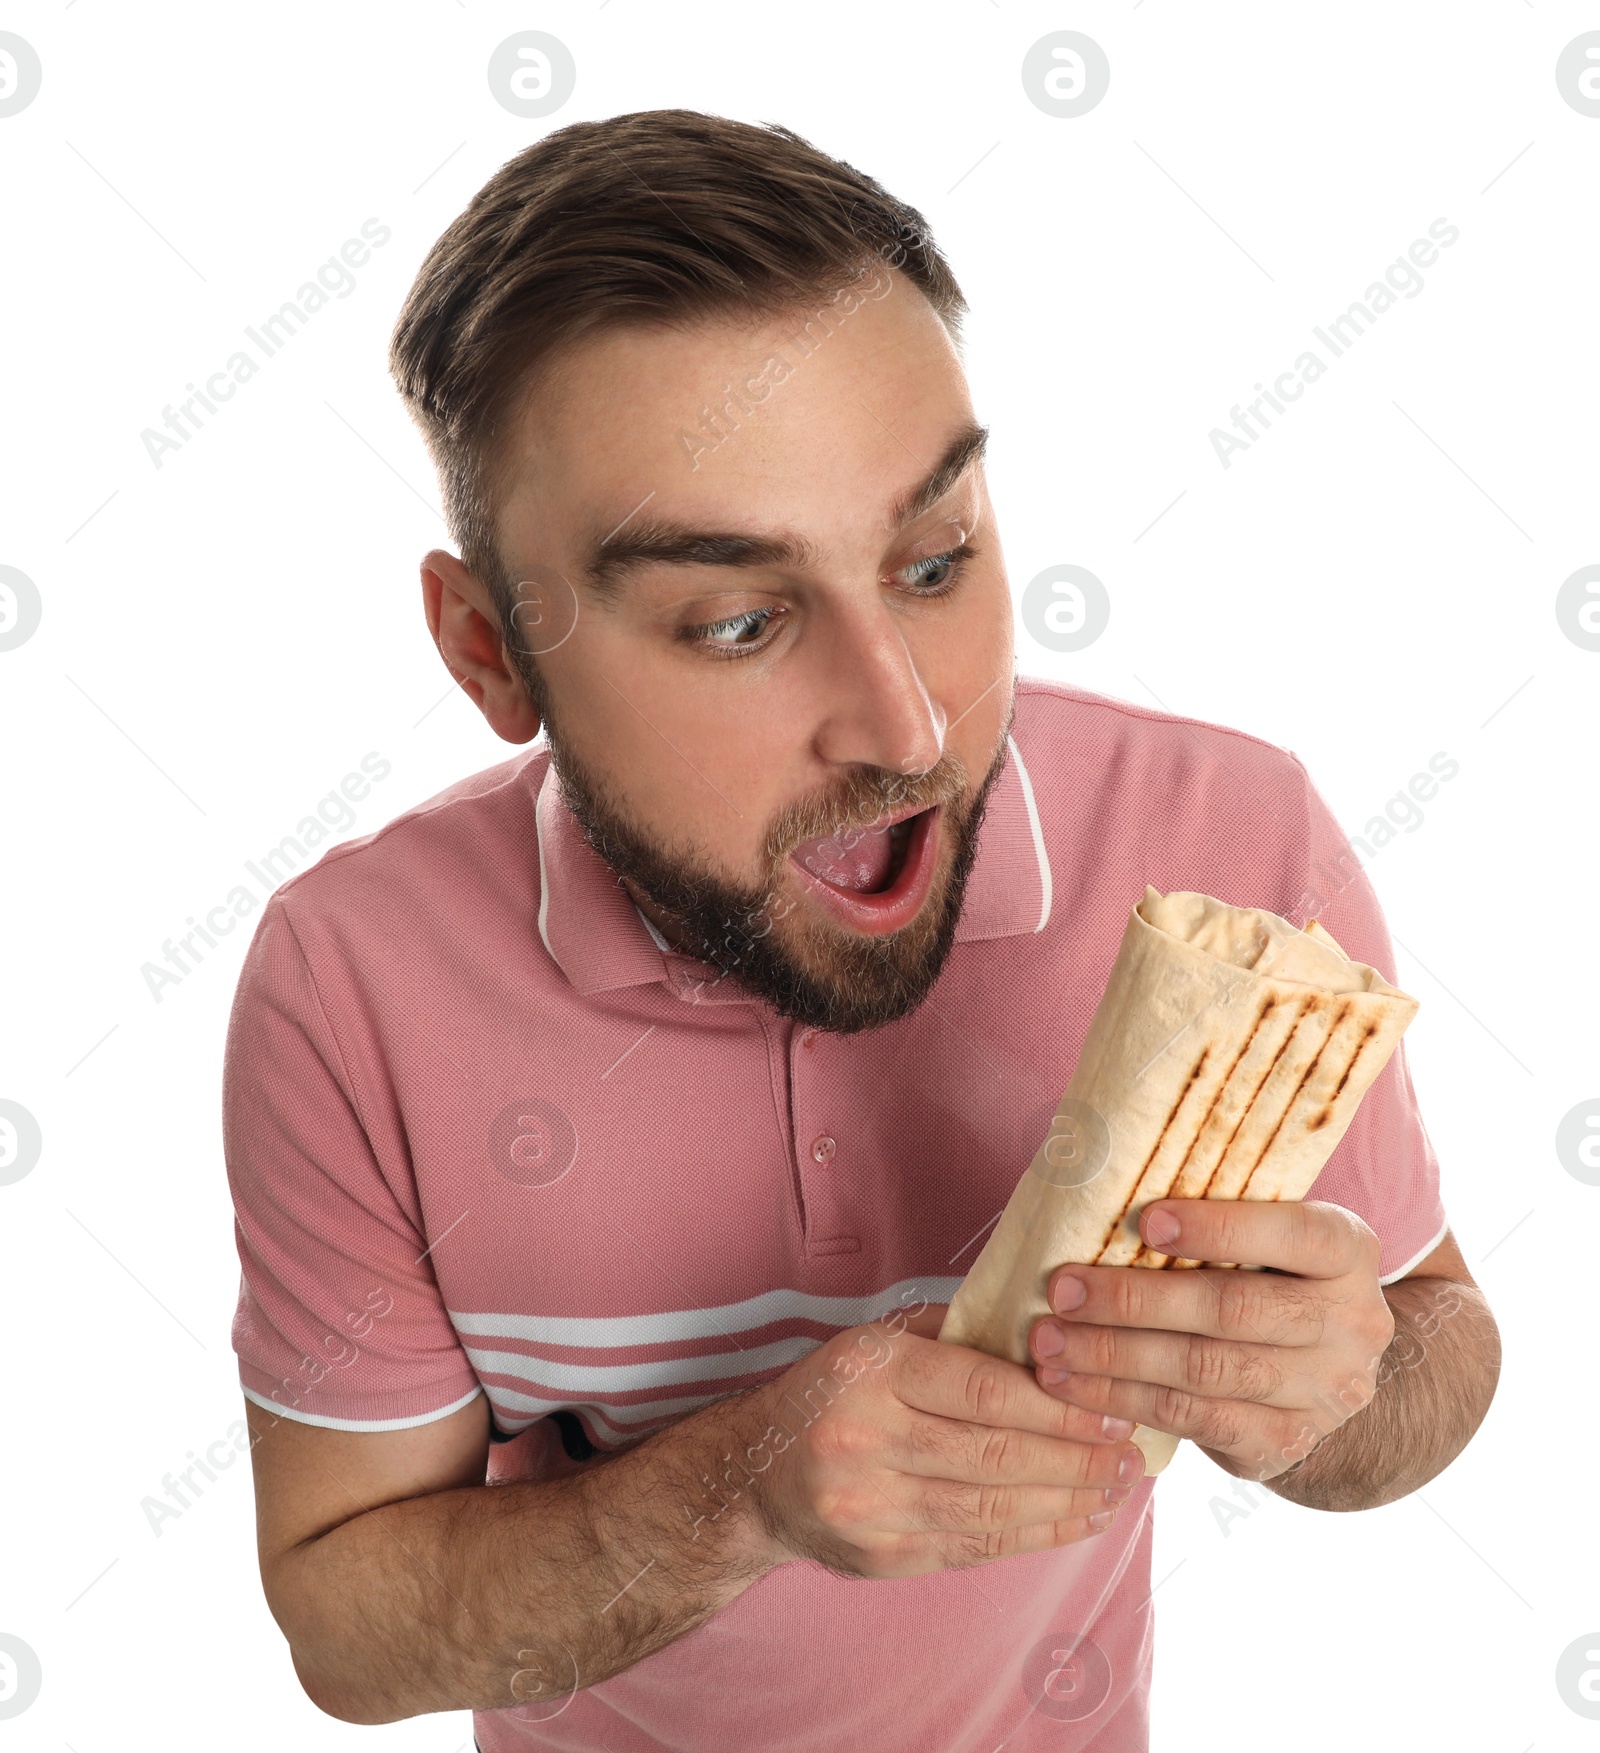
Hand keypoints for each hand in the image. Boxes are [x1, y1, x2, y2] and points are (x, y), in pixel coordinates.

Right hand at [744, 1301, 1144, 1578]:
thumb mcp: (875, 1340)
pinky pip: (978, 1547)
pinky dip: (1037, 1535)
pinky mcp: (886, 1558)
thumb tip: (1044, 1328)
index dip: (1056, 1405)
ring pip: (993, 1510)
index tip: (1108, 1408)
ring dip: (1068, 1502)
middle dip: (1075, 1458)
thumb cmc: (832, 1393)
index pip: (982, 1392)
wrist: (754, 1477)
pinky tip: (1077, 1519)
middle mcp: (867, 1443)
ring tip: (1117, 1488)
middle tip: (1129, 1454)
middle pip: (995, 1455)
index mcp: (870, 1375)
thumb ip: (953, 1332)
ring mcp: (874, 1509)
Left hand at [1027, 1201, 1395, 1482]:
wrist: (1326, 1370)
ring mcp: (1323, 1394)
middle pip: (1234, 1311)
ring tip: (1050, 1342)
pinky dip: (1122, 1400)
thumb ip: (1220, 1211)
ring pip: (1204, 1372)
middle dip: (1136, 1301)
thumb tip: (1110, 1184)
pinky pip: (1192, 1420)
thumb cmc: (1271, 1273)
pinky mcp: (1283, 1443)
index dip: (1219, 1229)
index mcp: (1349, 1251)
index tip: (1143, 1222)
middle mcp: (1351, 1325)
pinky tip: (1071, 1385)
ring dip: (1114, 1356)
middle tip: (1063, 1290)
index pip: (1293, 1235)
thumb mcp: (1270, 1234)